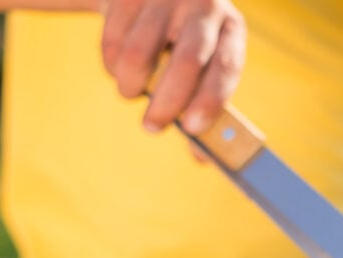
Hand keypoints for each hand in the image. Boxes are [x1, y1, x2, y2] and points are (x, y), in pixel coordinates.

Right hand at [99, 0, 244, 137]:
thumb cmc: (185, 43)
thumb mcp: (205, 65)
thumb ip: (204, 107)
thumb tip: (202, 158)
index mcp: (231, 28)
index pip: (227, 67)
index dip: (210, 102)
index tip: (192, 129)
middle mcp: (203, 4)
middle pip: (186, 62)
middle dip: (168, 103)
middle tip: (152, 127)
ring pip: (137, 55)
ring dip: (130, 86)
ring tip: (132, 90)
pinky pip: (111, 43)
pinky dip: (112, 67)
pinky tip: (120, 66)